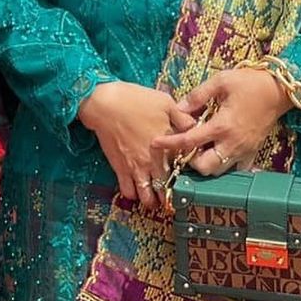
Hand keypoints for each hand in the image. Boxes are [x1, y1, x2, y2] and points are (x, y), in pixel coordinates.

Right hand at [78, 80, 194, 210]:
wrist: (105, 104)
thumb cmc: (135, 100)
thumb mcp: (164, 102)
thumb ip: (182, 117)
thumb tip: (195, 126)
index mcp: (167, 146)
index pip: (184, 166)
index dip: (186, 169)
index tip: (185, 169)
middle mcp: (153, 162)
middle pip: (167, 189)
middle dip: (171, 194)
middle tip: (171, 193)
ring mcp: (136, 168)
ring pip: (148, 197)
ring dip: (152, 200)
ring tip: (154, 198)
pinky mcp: (120, 169)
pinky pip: (128, 192)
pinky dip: (132, 194)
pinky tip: (135, 189)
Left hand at [152, 68, 291, 175]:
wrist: (277, 90)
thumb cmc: (248, 82)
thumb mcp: (220, 81)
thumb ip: (197, 96)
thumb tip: (178, 108)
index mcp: (222, 125)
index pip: (190, 141)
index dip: (170, 143)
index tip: (155, 143)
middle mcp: (233, 143)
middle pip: (205, 167)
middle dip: (190, 161)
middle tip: (184, 146)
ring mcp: (244, 150)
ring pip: (220, 170)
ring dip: (206, 164)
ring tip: (199, 147)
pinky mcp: (253, 152)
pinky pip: (237, 168)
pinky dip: (225, 165)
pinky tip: (218, 151)